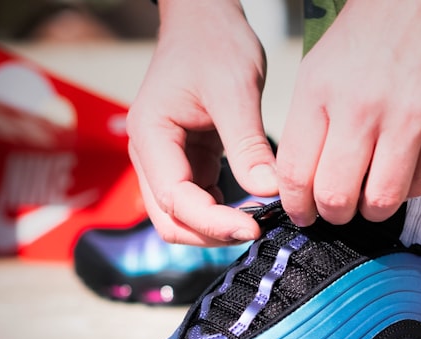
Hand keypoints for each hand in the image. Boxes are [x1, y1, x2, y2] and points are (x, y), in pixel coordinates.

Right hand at [126, 0, 277, 245]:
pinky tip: (253, 207)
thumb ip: (249, 145)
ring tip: (259, 220)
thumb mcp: (235, 91)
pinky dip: (224, 212)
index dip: (213, 222)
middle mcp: (151, 156)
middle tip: (257, 231)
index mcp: (151, 137)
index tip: (253, 227)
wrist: (204, 21)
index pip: (176, 200)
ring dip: (217, 228)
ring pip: (184, 218)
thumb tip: (270, 193)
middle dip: (211, 234)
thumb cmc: (213, 45)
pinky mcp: (187, 163)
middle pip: (171, 221)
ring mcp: (167, 163)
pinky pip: (201, 202)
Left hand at [276, 0, 420, 225]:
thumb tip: (303, 178)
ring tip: (376, 191)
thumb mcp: (328, 62)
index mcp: (321, 89)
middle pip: (336, 198)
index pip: (295, 173)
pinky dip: (412, 184)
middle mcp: (361, 107)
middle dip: (335, 215)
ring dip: (375, 208)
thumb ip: (313, 119)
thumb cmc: (384, 24)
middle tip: (342, 208)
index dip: (297, 206)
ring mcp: (410, 118)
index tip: (304, 213)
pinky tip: (409, 162)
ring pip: (381, 202)